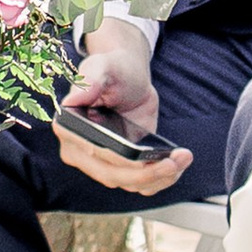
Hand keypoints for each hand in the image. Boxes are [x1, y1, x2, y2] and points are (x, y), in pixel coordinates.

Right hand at [52, 18, 190, 194]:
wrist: (130, 78)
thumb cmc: (113, 70)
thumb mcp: (101, 67)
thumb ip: (89, 81)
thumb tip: (72, 100)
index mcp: (69, 129)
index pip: (94, 153)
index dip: (121, 161)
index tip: (146, 159)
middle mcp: (80, 151)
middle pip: (112, 175)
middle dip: (146, 174)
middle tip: (173, 162)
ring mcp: (102, 163)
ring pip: (129, 184)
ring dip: (159, 178)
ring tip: (182, 158)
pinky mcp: (123, 167)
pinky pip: (141, 184)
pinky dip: (162, 180)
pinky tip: (178, 163)